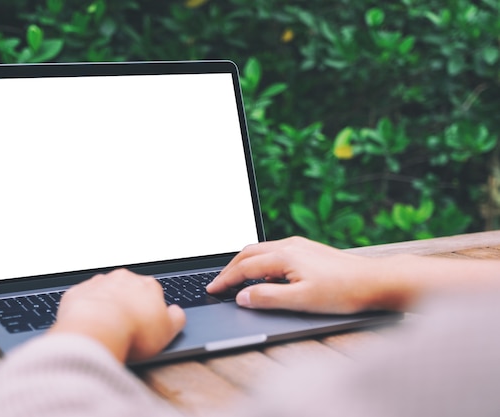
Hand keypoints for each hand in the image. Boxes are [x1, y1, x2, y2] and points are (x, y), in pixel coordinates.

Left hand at [50, 269, 185, 362]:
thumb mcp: (168, 331)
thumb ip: (177, 318)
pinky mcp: (78, 293)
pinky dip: (85, 311)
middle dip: (127, 306)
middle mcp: (123, 279)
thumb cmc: (132, 332)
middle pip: (128, 291)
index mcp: (147, 285)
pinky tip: (89, 327)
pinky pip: (83, 301)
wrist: (96, 331)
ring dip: (106, 307)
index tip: (145, 327)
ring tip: (106, 330)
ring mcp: (99, 284)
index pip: (152, 294)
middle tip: (126, 329)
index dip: (150, 312)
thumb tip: (177, 313)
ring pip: (105, 294)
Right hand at [207, 236, 393, 313]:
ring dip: (244, 263)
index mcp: (284, 256)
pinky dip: (259, 261)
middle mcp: (289, 245)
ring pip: (261, 249)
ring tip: (235, 279)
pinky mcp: (307, 249)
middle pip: (248, 253)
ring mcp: (299, 245)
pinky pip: (274, 251)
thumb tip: (242, 296)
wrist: (376, 281)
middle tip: (218, 283)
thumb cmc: (343, 292)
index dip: (225, 280)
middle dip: (229, 268)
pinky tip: (265, 275)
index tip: (212, 290)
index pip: (245, 268)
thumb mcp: (302, 301)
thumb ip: (268, 298)